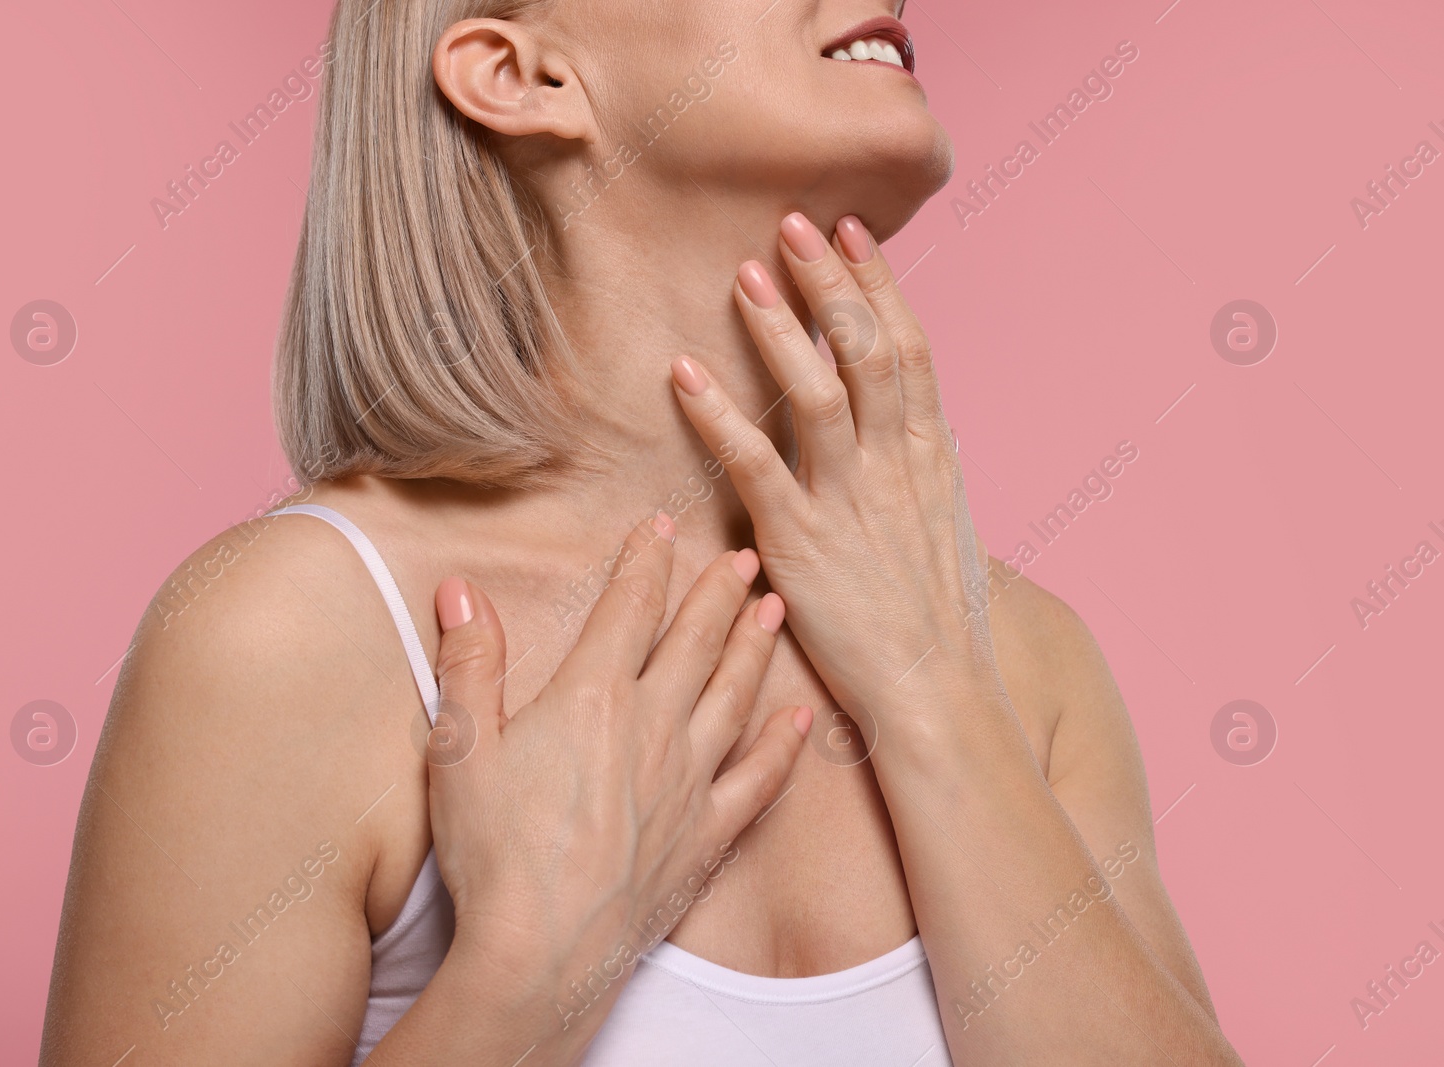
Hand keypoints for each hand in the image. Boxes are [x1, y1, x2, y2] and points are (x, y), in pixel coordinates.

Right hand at [425, 513, 810, 1003]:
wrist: (540, 954)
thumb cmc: (493, 854)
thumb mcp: (459, 749)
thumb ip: (470, 664)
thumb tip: (461, 589)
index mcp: (592, 698)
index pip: (628, 609)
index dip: (645, 561)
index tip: (661, 526)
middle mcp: (652, 727)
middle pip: (694, 642)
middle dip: (718, 593)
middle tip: (744, 556)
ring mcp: (688, 781)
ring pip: (733, 696)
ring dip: (754, 648)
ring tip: (773, 609)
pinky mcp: (706, 835)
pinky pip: (757, 781)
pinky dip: (782, 746)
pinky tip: (800, 719)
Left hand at [669, 212, 1006, 735]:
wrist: (938, 692)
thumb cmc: (939, 618)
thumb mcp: (948, 528)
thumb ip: (927, 469)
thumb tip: (927, 425)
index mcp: (933, 457)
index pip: (911, 349)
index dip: (880, 286)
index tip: (853, 234)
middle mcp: (896, 465)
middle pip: (867, 351)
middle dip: (830, 284)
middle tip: (793, 224)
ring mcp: (850, 500)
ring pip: (817, 393)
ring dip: (780, 330)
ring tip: (744, 274)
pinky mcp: (801, 540)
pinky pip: (755, 463)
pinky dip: (719, 415)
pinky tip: (685, 376)